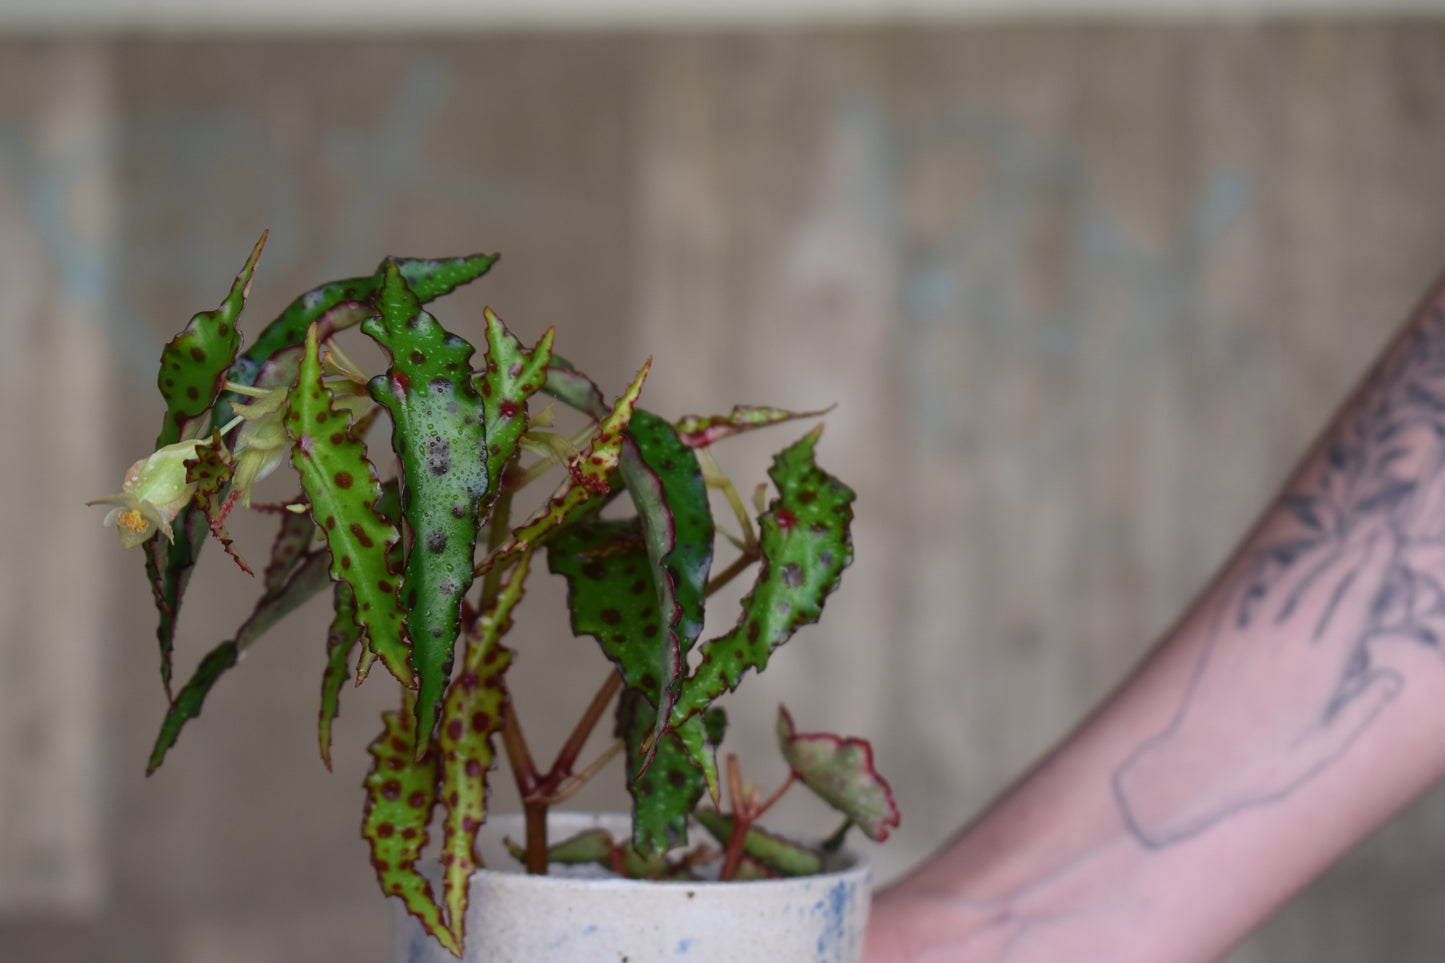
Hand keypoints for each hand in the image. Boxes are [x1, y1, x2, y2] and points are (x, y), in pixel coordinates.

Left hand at [1113, 523, 1401, 846]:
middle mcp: (1284, 643)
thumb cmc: (1263, 772)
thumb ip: (1360, 709)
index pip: (1352, 604)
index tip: (1387, 538)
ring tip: (1343, 537)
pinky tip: (1289, 560)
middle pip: (1326, 584)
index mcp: (1317, 669)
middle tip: (1377, 525)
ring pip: (1292, 584)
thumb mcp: (1321, 750)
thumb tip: (1392, 674)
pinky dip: (1279, 573)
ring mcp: (1251, 636)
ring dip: (1320, 556)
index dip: (1372, 568)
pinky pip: (1255, 596)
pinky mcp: (1223, 639)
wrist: (1186, 769)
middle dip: (1354, 552)